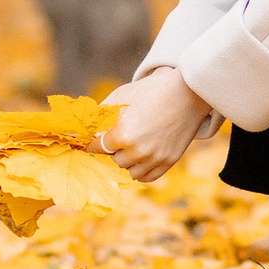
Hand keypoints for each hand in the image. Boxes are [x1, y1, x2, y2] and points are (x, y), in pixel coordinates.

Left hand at [99, 67, 210, 183]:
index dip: (92, 144)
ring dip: (125, 162)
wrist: (187, 92)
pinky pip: (147, 177)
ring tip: (127, 148)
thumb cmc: (151, 91)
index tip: (88, 144)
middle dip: (111, 151)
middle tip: (113, 142)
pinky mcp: (169, 162)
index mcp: (123, 134)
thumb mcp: (121, 97)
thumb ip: (100, 116)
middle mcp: (138, 150)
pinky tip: (138, 158)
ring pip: (129, 172)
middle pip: (113, 161)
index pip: (98, 147)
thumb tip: (81, 131)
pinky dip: (140, 170)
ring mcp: (155, 159)